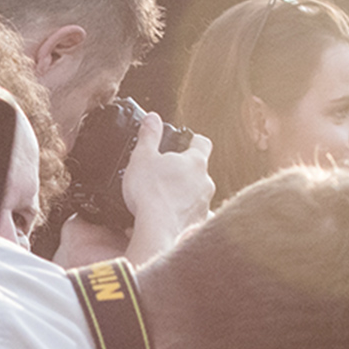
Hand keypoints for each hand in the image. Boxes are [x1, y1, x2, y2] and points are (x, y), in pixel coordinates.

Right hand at [118, 112, 212, 264]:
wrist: (157, 230)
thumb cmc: (151, 193)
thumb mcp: (142, 157)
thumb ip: (149, 135)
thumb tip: (152, 118)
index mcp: (194, 162)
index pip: (202, 142)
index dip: (193, 139)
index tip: (186, 140)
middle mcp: (205, 182)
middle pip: (199, 171)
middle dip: (185, 172)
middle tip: (166, 174)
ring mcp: (204, 205)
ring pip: (197, 195)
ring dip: (184, 195)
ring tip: (163, 200)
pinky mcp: (199, 225)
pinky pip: (193, 218)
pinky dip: (184, 217)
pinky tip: (170, 220)